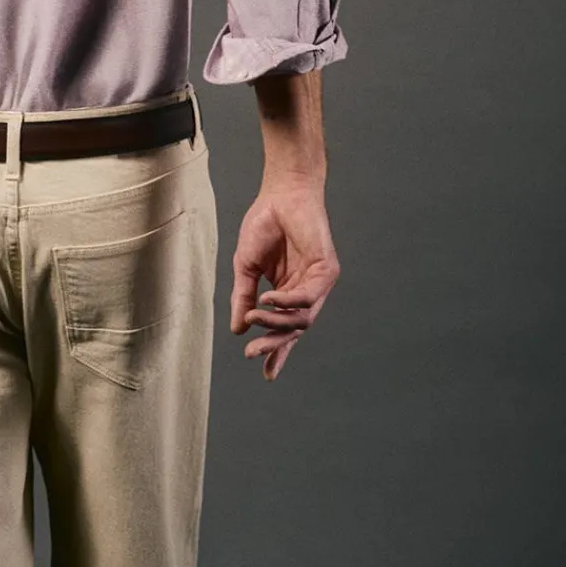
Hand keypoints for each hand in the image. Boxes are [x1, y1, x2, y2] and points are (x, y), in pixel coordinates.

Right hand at [229, 177, 339, 381]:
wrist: (280, 193)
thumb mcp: (246, 267)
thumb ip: (243, 297)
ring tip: (255, 317)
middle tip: (254, 355)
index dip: (276, 351)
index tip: (266, 373)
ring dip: (277, 322)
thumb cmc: (264, 224)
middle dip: (274, 345)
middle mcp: (306, 291)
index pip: (285, 329)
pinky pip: (307, 296)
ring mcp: (318, 282)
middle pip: (295, 330)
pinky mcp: (327, 270)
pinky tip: (268, 298)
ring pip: (302, 318)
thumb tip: (238, 330)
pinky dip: (287, 301)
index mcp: (288, 292)